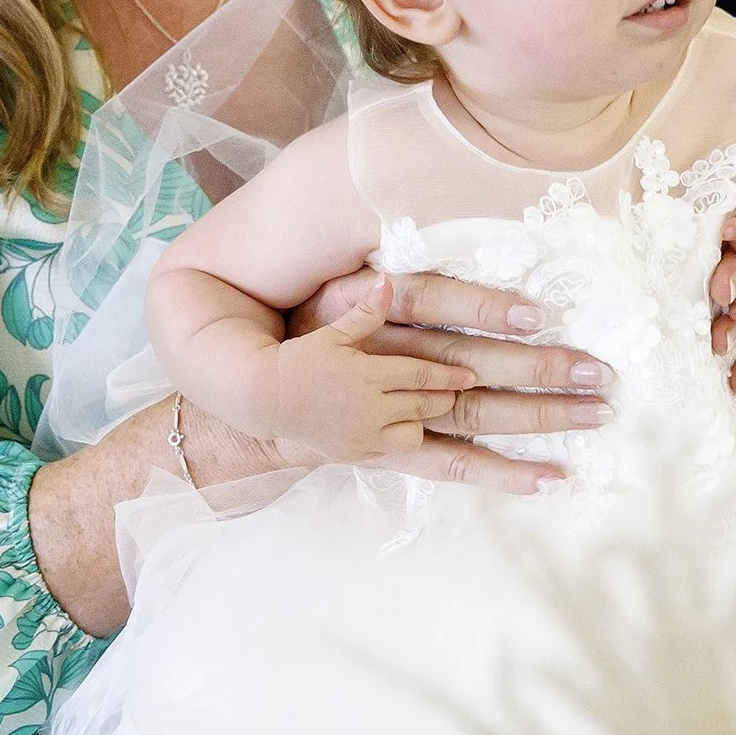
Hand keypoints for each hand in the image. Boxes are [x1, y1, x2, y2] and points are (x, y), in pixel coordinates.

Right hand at [272, 279, 474, 462]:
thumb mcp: (332, 332)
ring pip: (412, 434)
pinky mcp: (353, 454)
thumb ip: (365, 311)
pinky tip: (397, 428)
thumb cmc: (299, 360)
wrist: (265, 398)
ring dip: (421, 422)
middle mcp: (370, 409)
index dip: (449, 375)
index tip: (470, 375)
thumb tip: (387, 281)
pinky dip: (398, 440)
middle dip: (444, 398)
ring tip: (421, 410)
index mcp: (368, 375)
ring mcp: (362, 436)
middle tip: (456, 391)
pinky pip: (390, 452)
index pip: (421, 376)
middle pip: (424, 405)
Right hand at [289, 271, 613, 492]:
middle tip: (597, 371)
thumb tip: (385, 283)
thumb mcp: (332, 305)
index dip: (485, 313)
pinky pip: (458, 467)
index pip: (441, 317)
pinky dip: (504, 473)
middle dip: (538, 370)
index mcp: (381, 330)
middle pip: (476, 371)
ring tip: (595, 414)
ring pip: (478, 417)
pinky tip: (552, 478)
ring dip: (538, 418)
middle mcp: (396, 378)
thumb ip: (365, 298)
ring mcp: (401, 422)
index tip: (538, 315)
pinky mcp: (400, 454)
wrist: (267, 402)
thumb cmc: (310, 337)